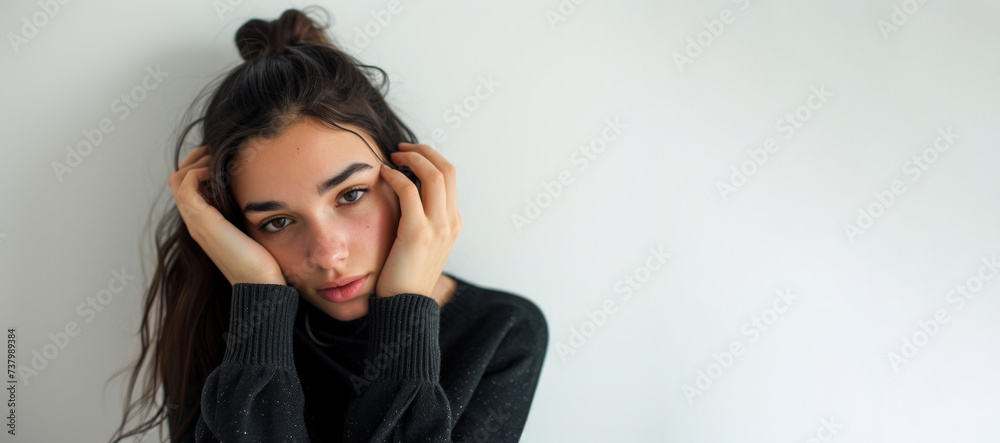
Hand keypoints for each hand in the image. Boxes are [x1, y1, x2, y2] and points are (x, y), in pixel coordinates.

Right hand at [167, 145, 285, 285]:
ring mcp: (196, 221)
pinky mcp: (203, 222)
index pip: (188, 185)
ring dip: (196, 161)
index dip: (202, 166)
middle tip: (218, 153)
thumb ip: (246, 212)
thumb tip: (258, 192)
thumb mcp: (252, 229)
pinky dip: (199, 171)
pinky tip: (219, 173)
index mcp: (205, 221)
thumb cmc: (263, 261)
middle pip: (178, 177)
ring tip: (218, 160)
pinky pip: (186, 185)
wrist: (261, 284)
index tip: (224, 159)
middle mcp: (196, 220)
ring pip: (177, 178)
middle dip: (196, 158)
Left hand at [375, 142, 461, 303]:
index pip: (450, 176)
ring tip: (392, 157)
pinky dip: (396, 176)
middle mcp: (450, 221)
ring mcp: (438, 227)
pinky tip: (383, 174)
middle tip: (401, 148)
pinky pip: (409, 191)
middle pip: (446, 169)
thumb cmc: (406, 275)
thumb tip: (405, 195)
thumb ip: (421, 220)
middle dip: (423, 151)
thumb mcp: (422, 244)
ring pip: (432, 174)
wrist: (406, 305)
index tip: (410, 155)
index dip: (431, 158)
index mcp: (453, 222)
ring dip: (411, 158)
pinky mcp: (418, 232)